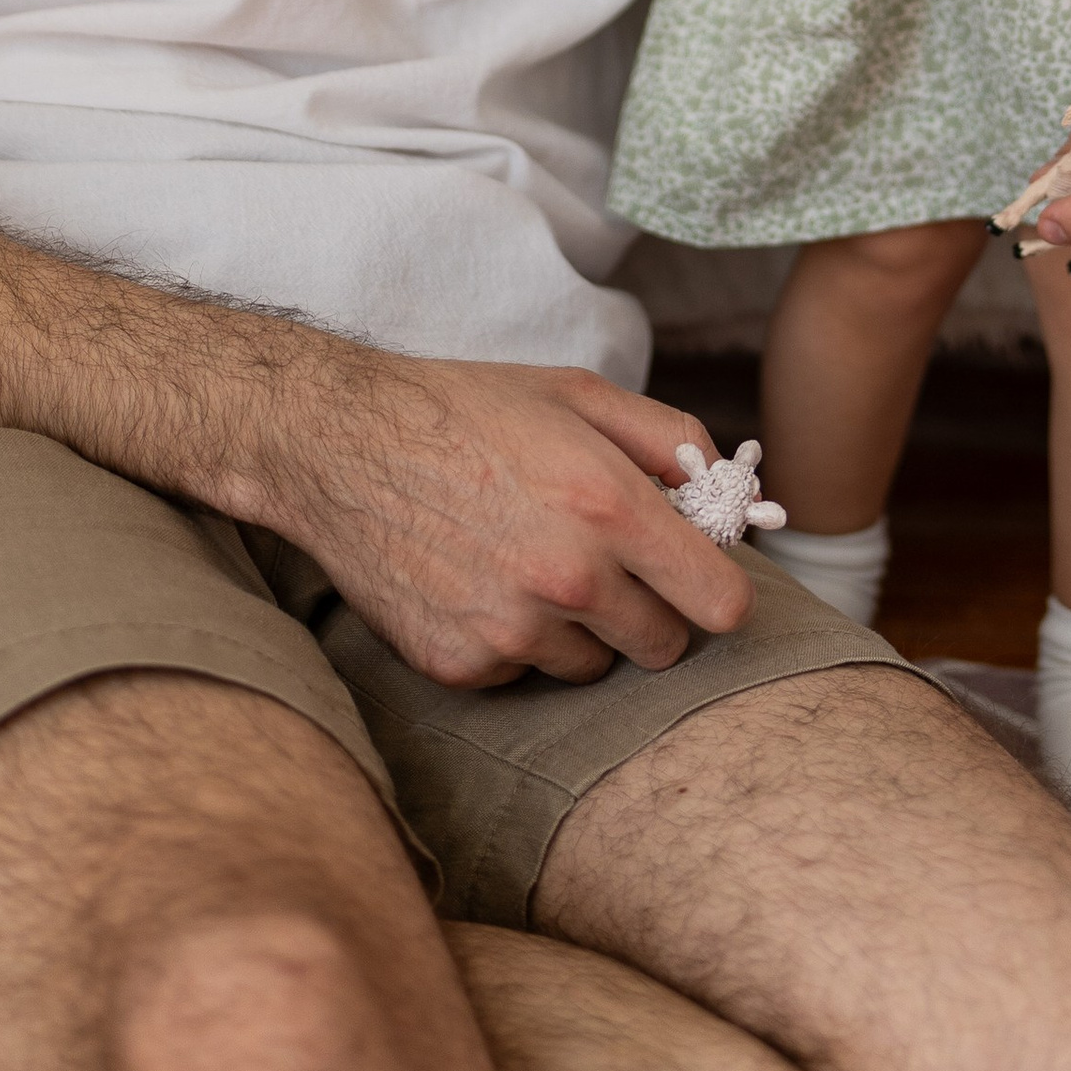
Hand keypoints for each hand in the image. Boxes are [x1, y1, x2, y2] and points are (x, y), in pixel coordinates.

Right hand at [250, 346, 755, 689]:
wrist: (339, 444)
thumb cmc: (467, 411)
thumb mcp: (580, 395)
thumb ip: (673, 439)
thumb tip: (730, 494)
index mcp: (610, 507)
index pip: (722, 604)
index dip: (716, 589)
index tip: (696, 574)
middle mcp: (568, 580)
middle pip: (664, 647)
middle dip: (650, 609)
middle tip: (607, 562)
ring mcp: (511, 632)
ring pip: (593, 665)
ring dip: (580, 629)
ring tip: (528, 561)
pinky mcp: (461, 666)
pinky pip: (524, 675)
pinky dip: (516, 642)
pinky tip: (480, 582)